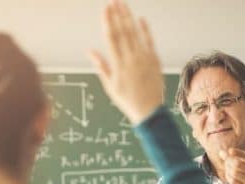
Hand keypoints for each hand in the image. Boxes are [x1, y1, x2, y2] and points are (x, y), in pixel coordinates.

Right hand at [89, 0, 163, 123]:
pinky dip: (145, 30)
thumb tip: (90, 50)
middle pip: (123, 32)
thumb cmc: (128, 100)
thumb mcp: (110, 86)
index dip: (107, 22)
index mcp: (118, 65)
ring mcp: (144, 59)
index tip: (105, 9)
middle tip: (113, 1)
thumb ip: (101, 66)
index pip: (111, 38)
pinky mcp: (155, 61)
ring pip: (135, 33)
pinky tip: (141, 19)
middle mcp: (131, 59)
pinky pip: (150, 42)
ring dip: (129, 17)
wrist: (149, 111)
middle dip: (117, 15)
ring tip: (123, 4)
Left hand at [219, 148, 244, 183]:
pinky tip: (228, 173)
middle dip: (229, 161)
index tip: (230, 150)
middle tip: (226, 160)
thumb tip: (221, 153)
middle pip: (237, 165)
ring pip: (234, 174)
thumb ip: (238, 154)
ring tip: (227, 166)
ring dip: (227, 169)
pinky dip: (228, 176)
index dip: (238, 153)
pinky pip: (233, 182)